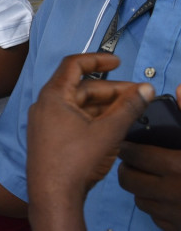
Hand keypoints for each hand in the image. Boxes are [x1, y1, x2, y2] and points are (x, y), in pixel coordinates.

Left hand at [26, 53, 152, 230]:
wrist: (52, 195)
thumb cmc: (73, 162)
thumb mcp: (108, 131)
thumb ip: (128, 108)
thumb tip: (145, 90)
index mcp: (53, 95)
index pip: (74, 65)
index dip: (97, 59)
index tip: (118, 61)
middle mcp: (45, 104)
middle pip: (81, 87)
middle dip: (110, 89)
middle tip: (136, 95)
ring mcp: (45, 121)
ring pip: (78, 105)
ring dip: (103, 105)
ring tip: (129, 111)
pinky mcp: (49, 137)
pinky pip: (72, 119)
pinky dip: (92, 118)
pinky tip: (112, 126)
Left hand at [119, 86, 180, 230]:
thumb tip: (180, 89)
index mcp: (178, 166)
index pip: (134, 155)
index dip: (129, 147)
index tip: (130, 142)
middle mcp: (171, 192)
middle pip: (129, 179)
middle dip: (130, 169)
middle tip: (136, 160)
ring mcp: (174, 213)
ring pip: (140, 199)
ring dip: (142, 188)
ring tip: (152, 177)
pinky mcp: (179, 228)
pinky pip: (156, 217)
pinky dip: (158, 207)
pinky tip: (168, 196)